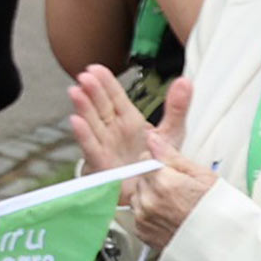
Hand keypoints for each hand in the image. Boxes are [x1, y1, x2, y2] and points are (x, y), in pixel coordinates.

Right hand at [67, 67, 216, 247]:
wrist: (148, 192)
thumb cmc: (155, 161)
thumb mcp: (171, 132)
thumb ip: (177, 108)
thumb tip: (185, 80)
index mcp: (129, 120)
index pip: (115, 97)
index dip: (105, 83)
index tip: (95, 68)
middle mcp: (113, 130)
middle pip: (100, 107)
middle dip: (92, 92)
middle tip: (84, 76)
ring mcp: (105, 145)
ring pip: (92, 123)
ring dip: (82, 108)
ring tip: (75, 91)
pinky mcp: (102, 163)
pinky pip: (91, 147)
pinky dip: (83, 135)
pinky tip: (75, 121)